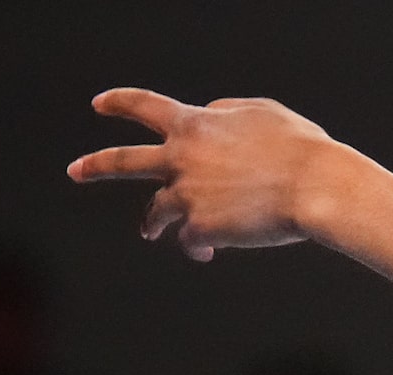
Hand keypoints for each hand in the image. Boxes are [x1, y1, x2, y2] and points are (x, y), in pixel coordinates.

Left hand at [66, 89, 345, 259]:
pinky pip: (190, 241)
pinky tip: (206, 254)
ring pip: (155, 211)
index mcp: (193, 125)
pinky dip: (196, 246)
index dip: (119, 103)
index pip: (143, 106)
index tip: (100, 105)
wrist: (316, 189)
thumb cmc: (301, 150)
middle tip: (76, 171)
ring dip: (151, 222)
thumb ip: (227, 111)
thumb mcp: (263, 113)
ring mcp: (187, 195)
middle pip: (123, 161)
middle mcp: (180, 158)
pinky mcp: (202, 228)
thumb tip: (210, 114)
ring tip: (150, 231)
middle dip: (95, 166)